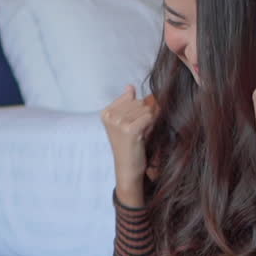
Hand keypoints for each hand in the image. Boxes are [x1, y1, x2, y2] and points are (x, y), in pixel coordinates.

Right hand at [101, 86, 156, 205]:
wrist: (127, 168)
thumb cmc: (128, 145)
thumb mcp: (125, 121)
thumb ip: (127, 103)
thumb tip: (130, 86)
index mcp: (106, 112)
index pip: (130, 97)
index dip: (137, 110)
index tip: (131, 125)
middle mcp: (110, 116)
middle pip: (139, 102)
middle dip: (143, 115)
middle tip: (136, 132)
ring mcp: (118, 122)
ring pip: (145, 109)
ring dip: (147, 122)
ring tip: (139, 135)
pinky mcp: (129, 130)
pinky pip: (149, 117)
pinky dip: (150, 125)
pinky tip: (143, 136)